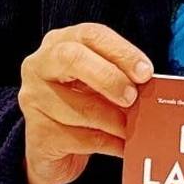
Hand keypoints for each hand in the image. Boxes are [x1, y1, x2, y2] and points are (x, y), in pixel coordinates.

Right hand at [17, 22, 153, 183]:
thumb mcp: (98, 84)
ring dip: (115, 122)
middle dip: (109, 77)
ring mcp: (34, 99)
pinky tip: (122, 146)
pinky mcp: (38, 134)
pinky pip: (81, 139)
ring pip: (80, 108)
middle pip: (72, 58)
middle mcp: (40, 65)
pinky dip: (109, 144)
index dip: (121, 51)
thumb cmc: (80, 105)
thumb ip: (118, 78)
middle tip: (132, 97)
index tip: (145, 72)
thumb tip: (149, 87)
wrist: (51, 148)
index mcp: (59, 43)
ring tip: (133, 129)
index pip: (91, 35)